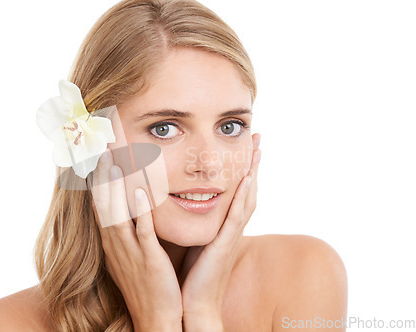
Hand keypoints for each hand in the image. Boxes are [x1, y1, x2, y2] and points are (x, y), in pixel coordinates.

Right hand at [90, 149, 182, 330]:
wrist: (155, 319)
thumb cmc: (146, 285)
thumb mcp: (130, 256)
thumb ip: (129, 231)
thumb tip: (130, 208)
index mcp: (111, 242)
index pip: (99, 205)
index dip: (95, 180)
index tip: (93, 156)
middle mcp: (115, 244)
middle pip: (102, 204)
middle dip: (99, 175)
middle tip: (98, 148)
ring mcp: (129, 251)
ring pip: (117, 213)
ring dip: (114, 187)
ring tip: (112, 160)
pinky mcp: (148, 259)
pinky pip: (142, 231)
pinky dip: (140, 210)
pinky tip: (140, 191)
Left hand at [180, 133, 260, 325]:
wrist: (194, 304)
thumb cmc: (192, 273)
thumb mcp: (196, 239)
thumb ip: (196, 220)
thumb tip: (184, 199)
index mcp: (224, 225)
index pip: (237, 190)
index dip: (244, 167)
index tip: (246, 144)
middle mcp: (231, 227)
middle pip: (248, 189)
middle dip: (253, 163)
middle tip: (258, 137)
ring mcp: (230, 236)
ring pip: (246, 198)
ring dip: (253, 173)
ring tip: (256, 149)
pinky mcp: (224, 246)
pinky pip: (236, 218)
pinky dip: (243, 198)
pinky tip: (246, 180)